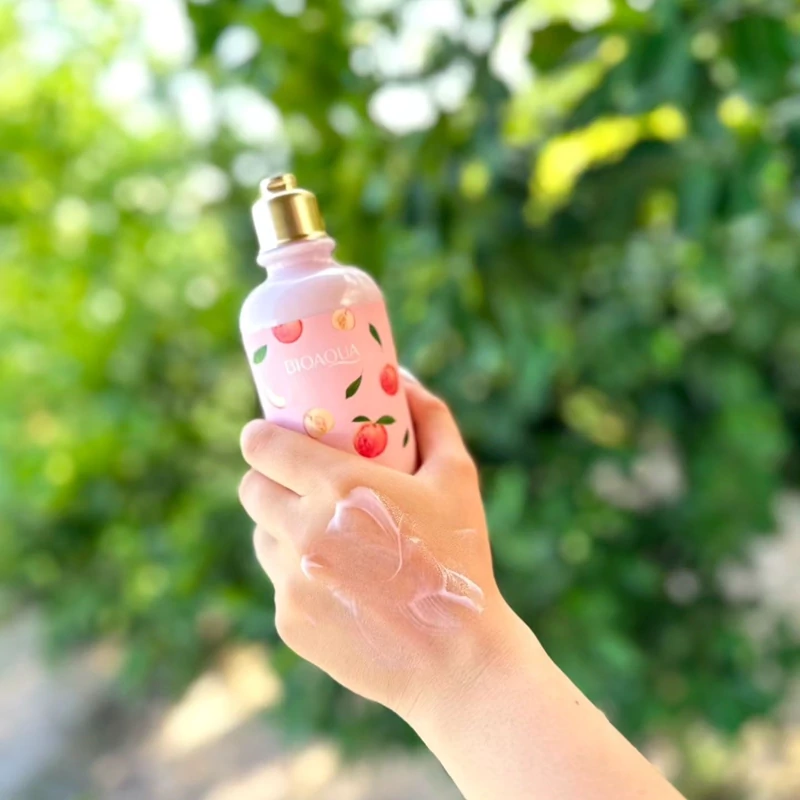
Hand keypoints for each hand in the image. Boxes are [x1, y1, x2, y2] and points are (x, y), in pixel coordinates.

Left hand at [238, 378, 510, 717]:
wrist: (456, 659)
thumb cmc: (460, 558)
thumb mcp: (457, 478)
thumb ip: (432, 418)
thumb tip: (405, 379)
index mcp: (337, 486)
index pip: (261, 446)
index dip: (259, 437)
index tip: (268, 436)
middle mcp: (303, 530)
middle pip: (250, 488)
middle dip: (267, 478)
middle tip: (296, 482)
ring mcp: (291, 580)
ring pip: (261, 534)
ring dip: (279, 525)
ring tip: (320, 531)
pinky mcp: (288, 620)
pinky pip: (278, 580)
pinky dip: (297, 572)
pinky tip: (336, 580)